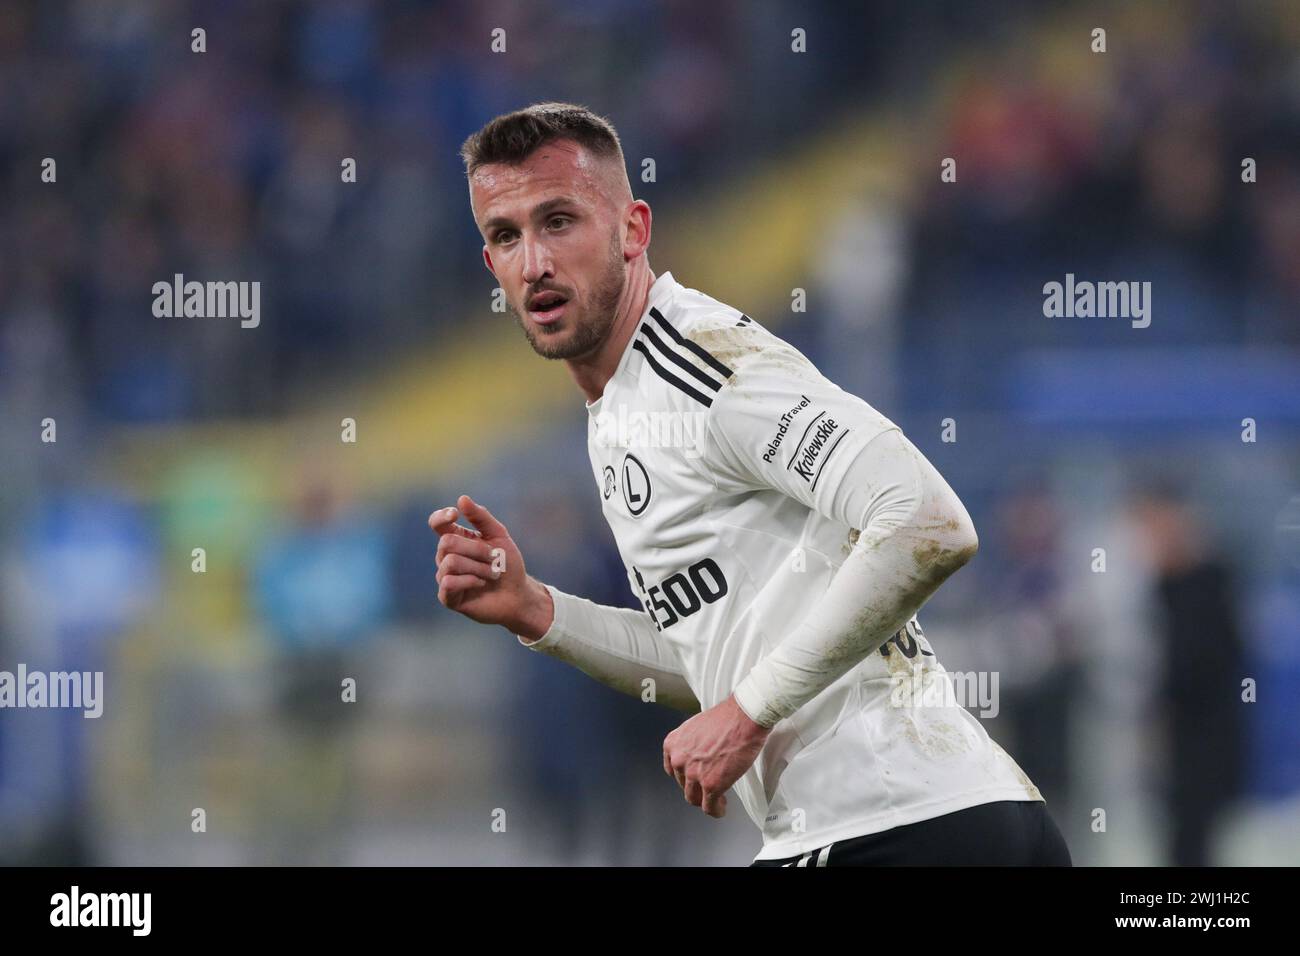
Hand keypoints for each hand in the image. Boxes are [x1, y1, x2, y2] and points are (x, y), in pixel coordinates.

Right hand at [429, 494, 552, 638]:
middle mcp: (446, 557)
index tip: (455, 514)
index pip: (437, 523)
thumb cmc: (508, 564)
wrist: (518, 594)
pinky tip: (481, 584)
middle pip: (447, 542)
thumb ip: (481, 516)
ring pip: (450, 562)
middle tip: (494, 558)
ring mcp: (445, 577)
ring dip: (479, 567)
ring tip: (492, 574)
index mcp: (456, 540)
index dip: (441, 516)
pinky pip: (448, 582)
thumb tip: (461, 499)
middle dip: (476, 549)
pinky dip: (471, 581)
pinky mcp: (447, 596)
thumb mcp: (498, 535)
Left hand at [663, 694, 770, 817]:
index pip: (672, 769)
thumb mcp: (697, 727)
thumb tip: (700, 756)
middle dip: (696, 787)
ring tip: (717, 799)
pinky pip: (709, 807)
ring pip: (694, 798)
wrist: (744, 718)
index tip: (695, 778)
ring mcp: (694, 774)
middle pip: (684, 785)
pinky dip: (716, 811)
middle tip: (709, 786)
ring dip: (705, 800)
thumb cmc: (727, 717)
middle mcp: (679, 759)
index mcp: (673, 743)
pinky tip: (721, 808)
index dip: (685, 776)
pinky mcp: (711, 785)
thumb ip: (692, 744)